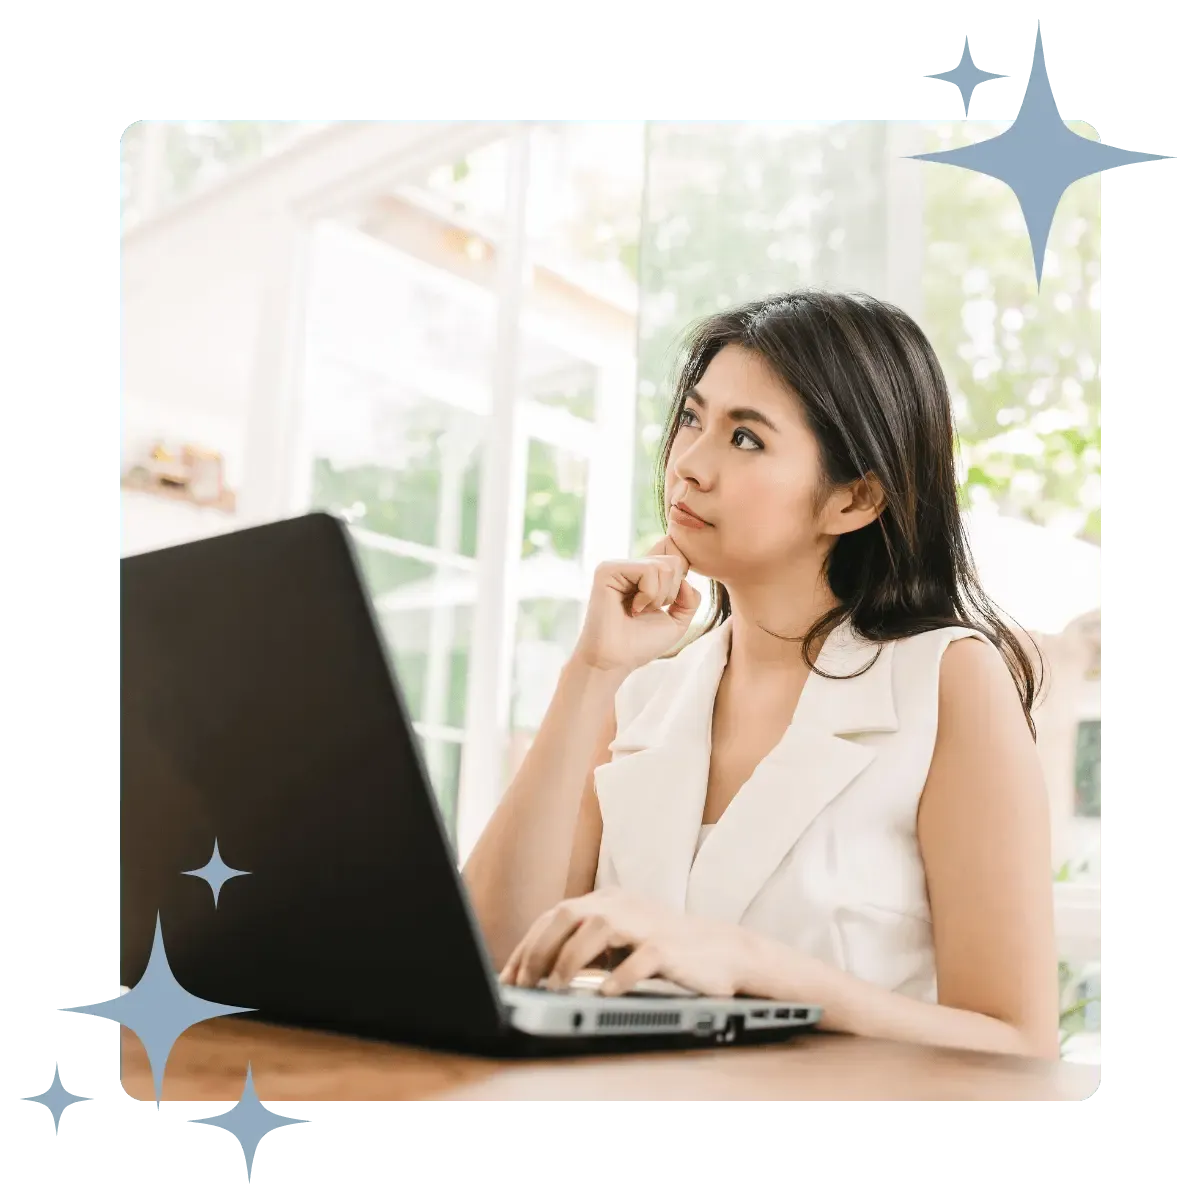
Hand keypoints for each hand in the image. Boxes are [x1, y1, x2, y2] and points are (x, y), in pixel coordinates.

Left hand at [497, 887, 757, 998]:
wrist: (724, 951)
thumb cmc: (665, 950)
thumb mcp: (620, 941)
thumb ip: (585, 948)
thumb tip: (536, 974)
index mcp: (606, 901)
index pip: (554, 916)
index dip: (527, 946)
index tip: (508, 978)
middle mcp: (622, 905)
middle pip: (568, 914)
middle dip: (539, 950)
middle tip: (525, 985)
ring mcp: (646, 924)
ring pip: (598, 928)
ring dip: (570, 959)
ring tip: (557, 988)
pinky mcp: (670, 947)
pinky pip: (641, 958)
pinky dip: (619, 976)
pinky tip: (604, 994)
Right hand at [572, 536, 701, 672]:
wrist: (615, 661)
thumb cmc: (641, 644)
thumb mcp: (676, 622)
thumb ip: (690, 599)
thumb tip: (687, 580)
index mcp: (641, 576)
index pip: (676, 564)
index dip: (678, 590)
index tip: (659, 611)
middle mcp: (629, 567)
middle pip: (673, 562)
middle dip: (670, 593)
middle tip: (648, 611)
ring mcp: (617, 566)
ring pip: (662, 566)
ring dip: (658, 597)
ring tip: (638, 611)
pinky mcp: (608, 570)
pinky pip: (647, 570)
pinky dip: (648, 594)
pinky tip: (632, 609)